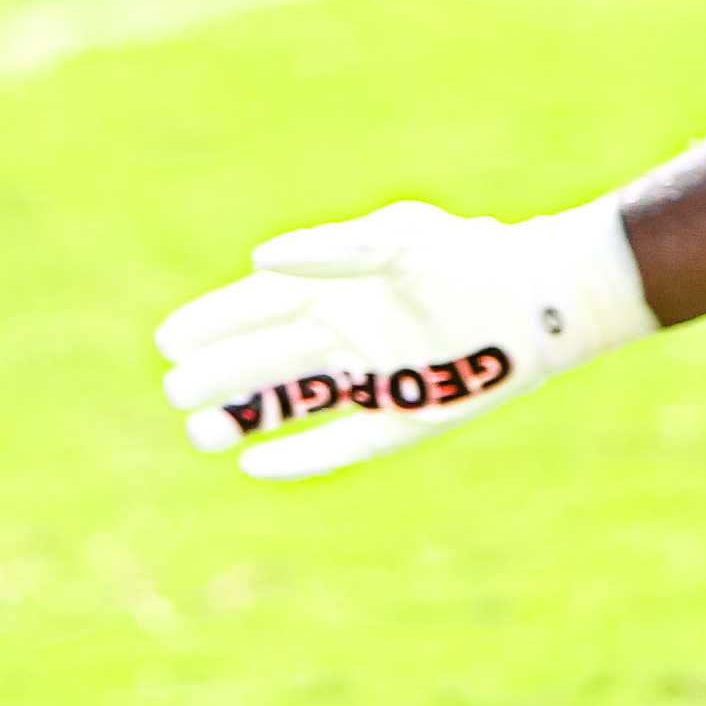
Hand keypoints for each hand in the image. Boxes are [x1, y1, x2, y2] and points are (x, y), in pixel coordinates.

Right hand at [154, 198, 654, 479]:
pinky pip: (340, 441)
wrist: (538, 300)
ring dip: (248, 416)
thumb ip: (330, 250)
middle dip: (221, 375)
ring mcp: (374, 377)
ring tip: (200, 434)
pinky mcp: (403, 416)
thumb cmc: (466, 257)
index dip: (214, 323)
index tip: (167, 340)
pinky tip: (257, 465)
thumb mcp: (396, 240)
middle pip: (268, 358)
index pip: (260, 306)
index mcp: (339, 285)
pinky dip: (301, 454)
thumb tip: (259, 260)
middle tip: (174, 393)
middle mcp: (349, 332)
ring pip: (295, 402)